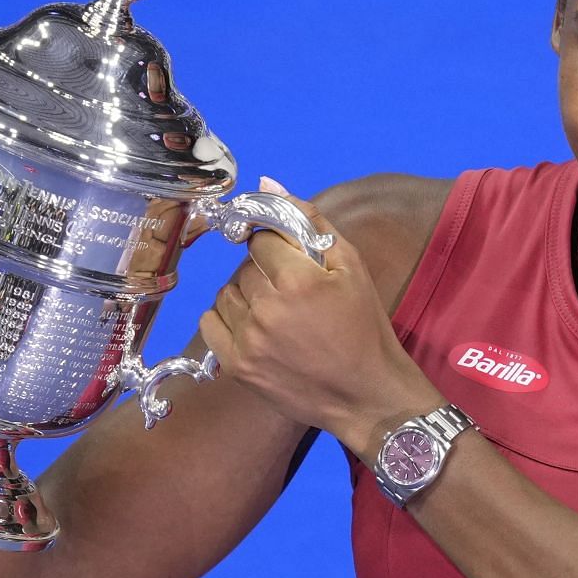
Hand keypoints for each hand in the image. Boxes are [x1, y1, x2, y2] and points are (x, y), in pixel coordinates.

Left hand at [197, 177, 441, 449]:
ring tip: (276, 312)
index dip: (277, 247)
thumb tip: (266, 183)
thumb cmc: (365, 327)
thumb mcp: (352, 266)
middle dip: (264, 272)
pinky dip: (227, 319)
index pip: (260, 239)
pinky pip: (210, 323)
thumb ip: (309, 220)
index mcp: (296, 280)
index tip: (294, 264)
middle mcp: (266, 309)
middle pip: (243, 266)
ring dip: (246, 295)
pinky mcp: (237, 367)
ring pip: (226, 293)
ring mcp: (248, 341)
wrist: (367, 394)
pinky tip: (255, 327)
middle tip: (291, 292)